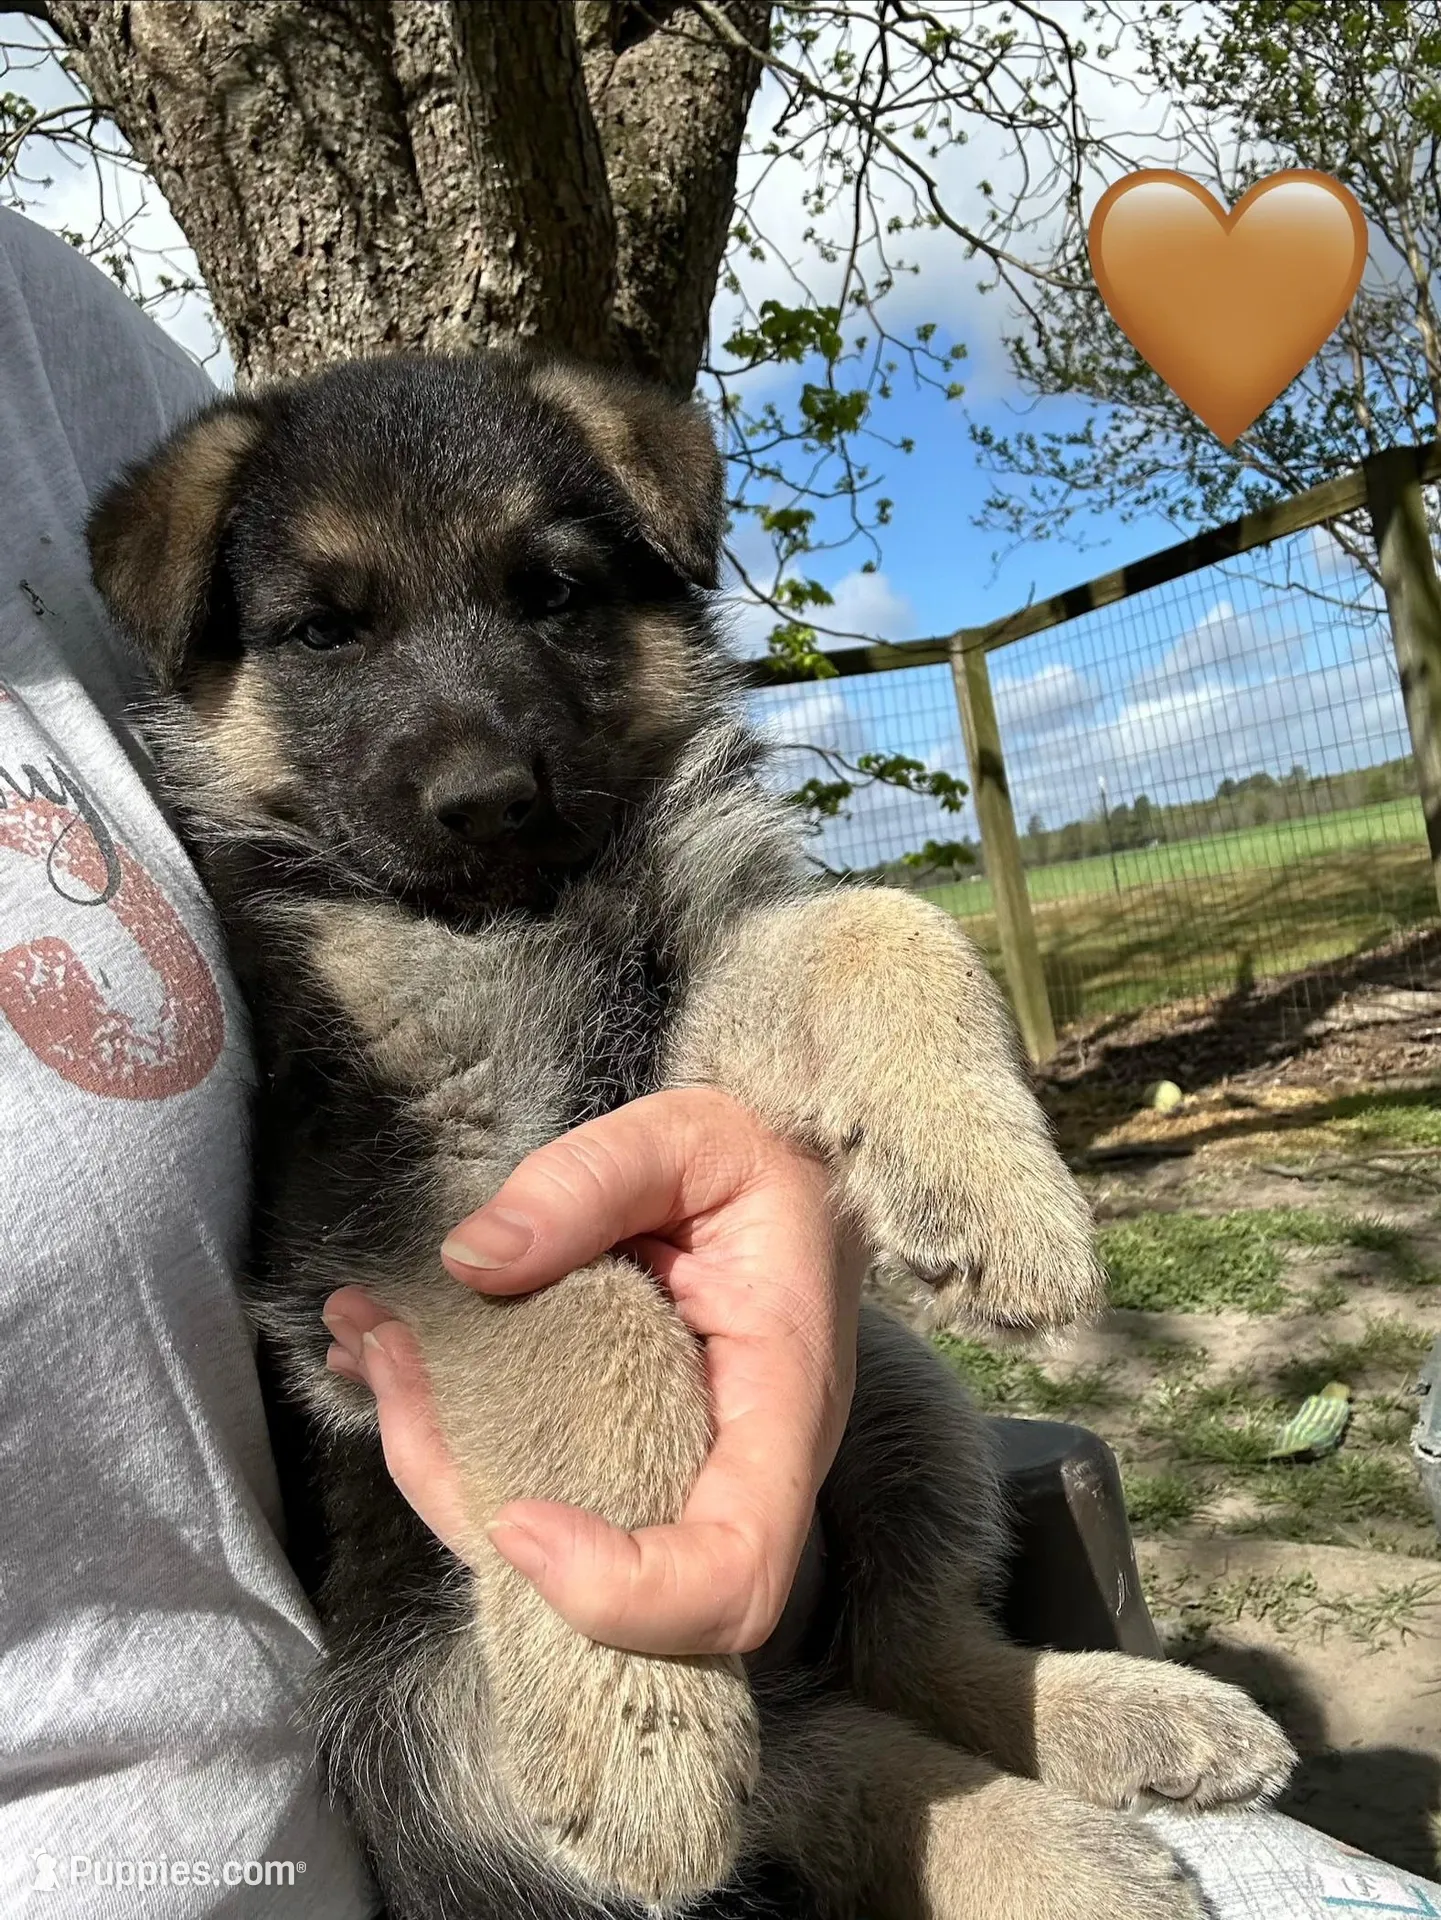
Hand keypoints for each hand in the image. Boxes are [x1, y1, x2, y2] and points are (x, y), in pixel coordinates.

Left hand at [321, 1087, 861, 1656]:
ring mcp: (677, 1473)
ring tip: (367, 1339)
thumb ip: (591, 1179)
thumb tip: (475, 1261)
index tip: (518, 1517)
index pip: (735, 1574)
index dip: (621, 1591)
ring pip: (542, 1541)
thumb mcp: (693, 1135)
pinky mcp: (624, 1453)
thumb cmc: (757, 1159)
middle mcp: (735, 1469)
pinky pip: (531, 1480)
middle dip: (466, 1494)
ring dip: (432, 1454)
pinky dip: (446, 1431)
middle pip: (609, 1589)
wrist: (789, 1170)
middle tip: (385, 1364)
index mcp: (782, 1402)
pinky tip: (397, 1357)